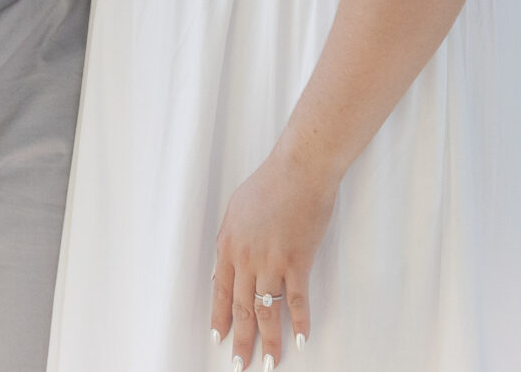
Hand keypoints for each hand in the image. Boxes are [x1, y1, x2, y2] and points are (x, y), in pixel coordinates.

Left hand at [209, 149, 335, 366]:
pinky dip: (299, 321)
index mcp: (228, 244)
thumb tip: (232, 262)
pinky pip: (297, 299)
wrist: (299, 168)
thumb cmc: (271, 182)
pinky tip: (301, 338)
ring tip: (269, 362)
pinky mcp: (297, 260)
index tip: (219, 338)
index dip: (219, 318)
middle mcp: (245, 257)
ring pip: (267, 310)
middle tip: (239, 364)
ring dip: (268, 340)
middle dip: (241, 340)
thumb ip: (234, 239)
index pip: (219, 290)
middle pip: (241, 308)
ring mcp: (271, 261)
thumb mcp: (238, 209)